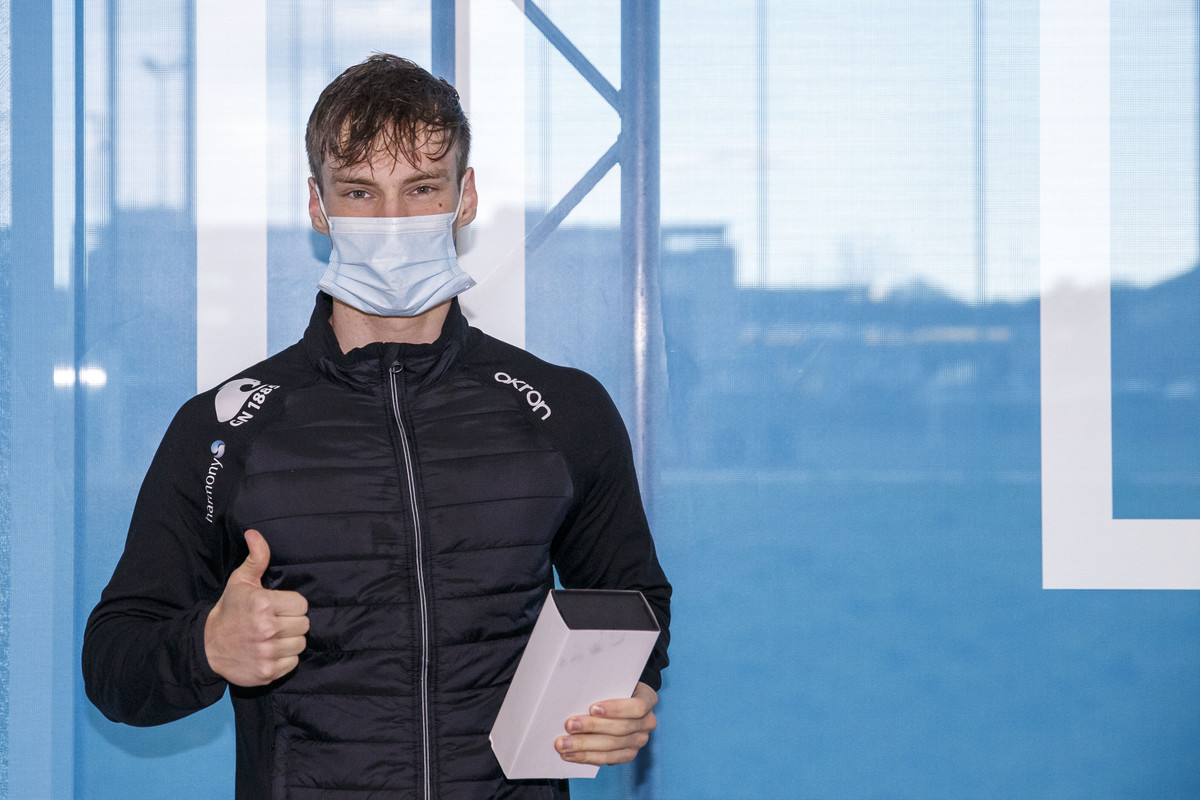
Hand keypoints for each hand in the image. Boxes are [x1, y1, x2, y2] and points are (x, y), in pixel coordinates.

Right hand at [204, 529, 308, 686]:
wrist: (207, 646)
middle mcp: (267, 629)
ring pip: (301, 644)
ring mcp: (267, 652)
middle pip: (304, 624)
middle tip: (275, 622)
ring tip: (273, 636)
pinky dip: (285, 658)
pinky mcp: (268, 672)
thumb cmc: (229, 611)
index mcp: (263, 604)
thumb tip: (254, 533)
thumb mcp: (240, 581)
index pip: (302, 605)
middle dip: (292, 622)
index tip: (278, 607)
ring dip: (290, 640)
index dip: (291, 605)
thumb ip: (256, 558)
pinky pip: (293, 662)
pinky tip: (270, 651)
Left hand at [555, 682, 657, 765]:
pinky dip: (587, 757)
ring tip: (563, 744)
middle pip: (620, 729)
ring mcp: (639, 740)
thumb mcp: (614, 681)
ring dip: (584, 746)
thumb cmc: (616, 687)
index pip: (636, 707)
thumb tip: (576, 692)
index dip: (615, 709)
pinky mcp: (628, 754)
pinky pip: (607, 759)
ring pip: (611, 747)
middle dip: (591, 728)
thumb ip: (603, 686)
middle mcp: (647, 722)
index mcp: (648, 700)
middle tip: (569, 725)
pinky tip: (571, 754)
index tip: (592, 708)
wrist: (624, 699)